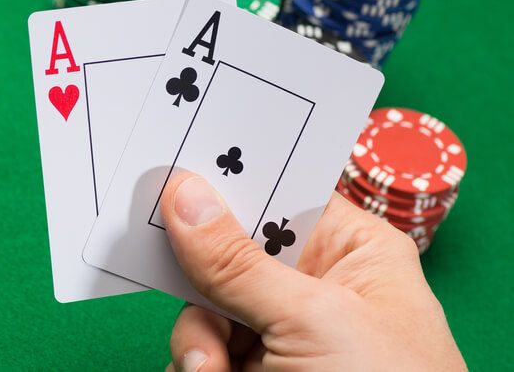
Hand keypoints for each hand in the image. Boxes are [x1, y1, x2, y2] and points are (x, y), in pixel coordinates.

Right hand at [159, 173, 465, 371]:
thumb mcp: (313, 321)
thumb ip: (239, 262)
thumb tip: (185, 196)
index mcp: (349, 251)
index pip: (279, 192)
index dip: (229, 182)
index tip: (174, 171)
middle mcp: (312, 286)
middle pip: (226, 250)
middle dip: (201, 280)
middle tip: (181, 281)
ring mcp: (279, 334)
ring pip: (201, 308)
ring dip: (198, 341)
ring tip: (215, 371)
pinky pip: (198, 351)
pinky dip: (196, 367)